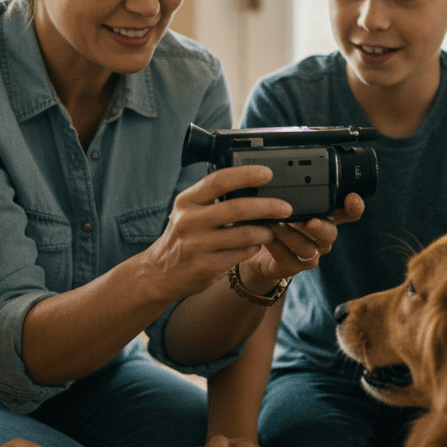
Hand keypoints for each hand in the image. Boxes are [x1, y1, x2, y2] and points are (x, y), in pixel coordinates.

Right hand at [141, 166, 292, 301]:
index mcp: (187, 201)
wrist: (161, 272)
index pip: (219, 180)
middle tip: (286, 207)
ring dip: (265, 231)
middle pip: (238, 208)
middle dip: (267, 206)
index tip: (268, 173)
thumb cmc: (183, 237)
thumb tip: (252, 185)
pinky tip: (255, 245)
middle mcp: (189, 221)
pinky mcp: (205, 266)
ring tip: (272, 230)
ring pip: (244, 234)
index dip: (246, 175)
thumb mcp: (190, 211)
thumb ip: (212, 199)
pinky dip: (253, 248)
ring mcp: (196, 245)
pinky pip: (240, 254)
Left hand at [241, 192, 365, 285]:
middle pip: (331, 233)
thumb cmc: (274, 219)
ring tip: (276, 224)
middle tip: (311, 221)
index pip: (348, 212)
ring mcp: (309, 253)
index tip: (352, 197)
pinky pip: (289, 258)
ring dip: (291, 235)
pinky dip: (277, 246)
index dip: (354, 207)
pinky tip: (266, 235)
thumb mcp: (283, 201)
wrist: (257, 249)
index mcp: (325, 217)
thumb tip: (282, 165)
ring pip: (309, 248)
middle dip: (322, 226)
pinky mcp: (293, 266)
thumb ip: (289, 189)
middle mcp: (321, 237)